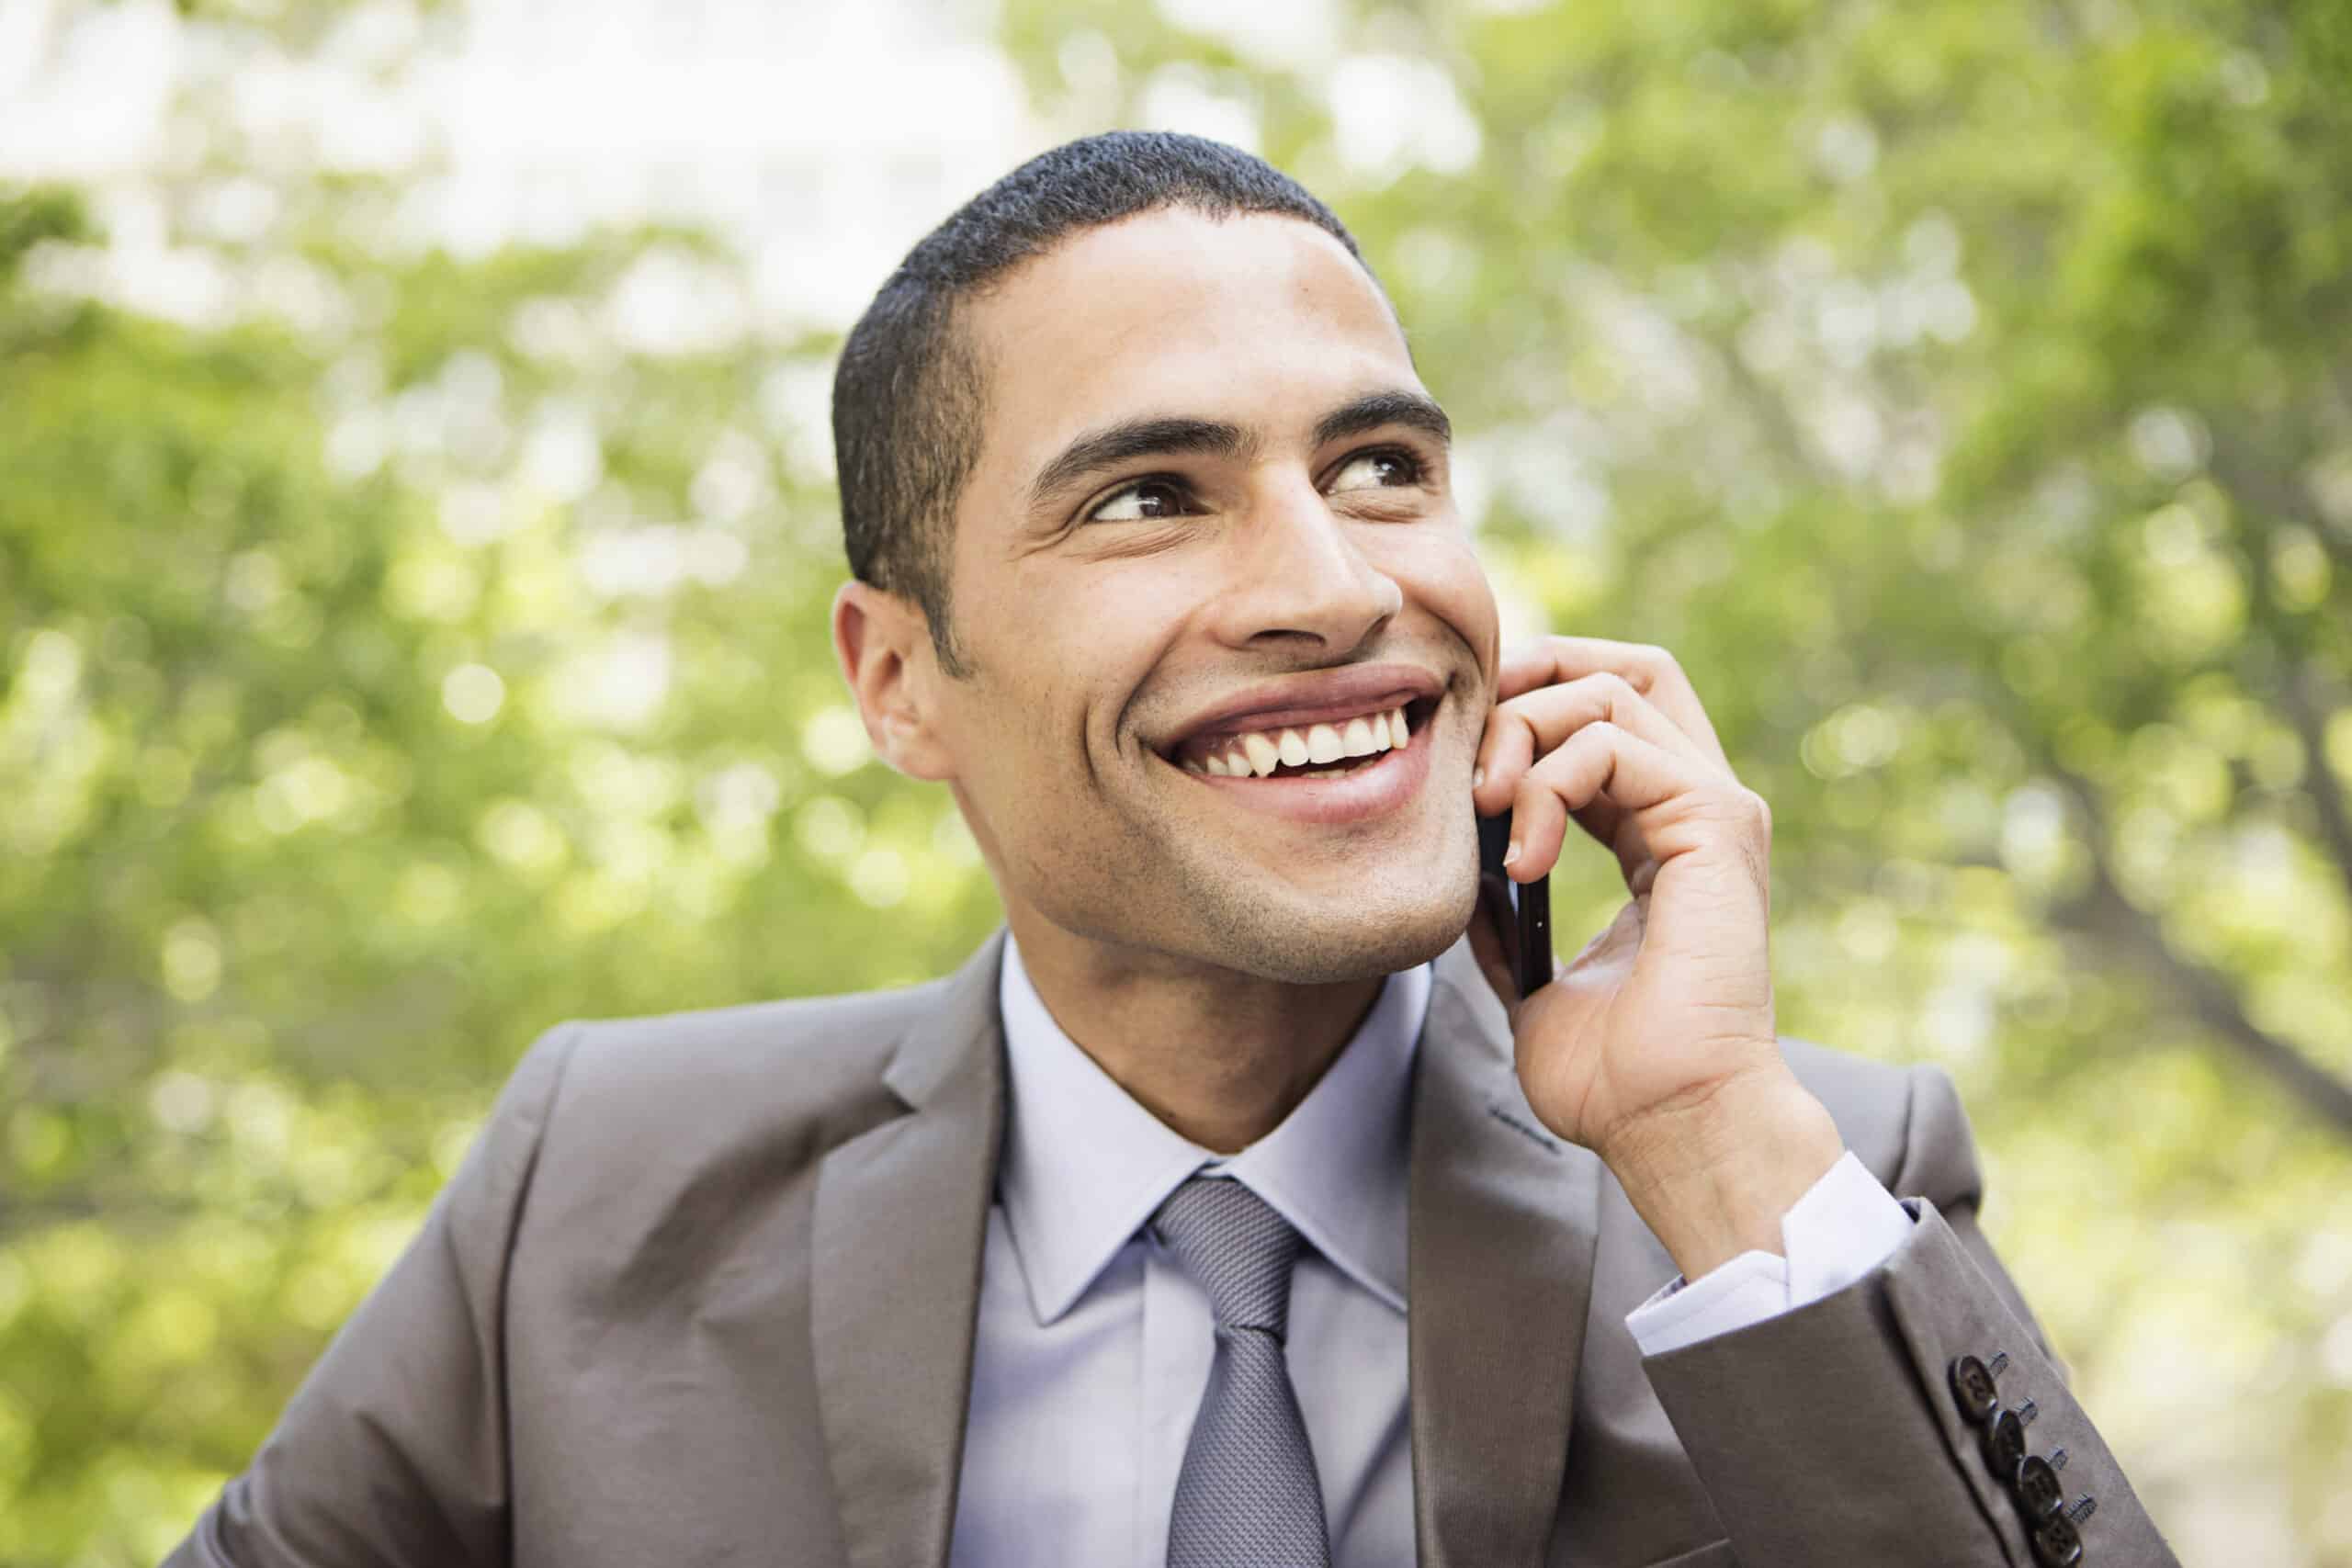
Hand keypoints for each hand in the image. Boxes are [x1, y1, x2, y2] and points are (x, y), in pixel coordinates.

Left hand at [1468, 636, 1839, 1277]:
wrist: (1669, 1122)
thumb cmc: (1614, 1077)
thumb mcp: (1528, 976)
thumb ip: (1501, 911)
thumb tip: (1455, 870)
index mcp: (1660, 836)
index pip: (1606, 709)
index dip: (1529, 700)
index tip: (1463, 752)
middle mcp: (1696, 808)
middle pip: (1622, 669)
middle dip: (1531, 682)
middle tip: (1471, 756)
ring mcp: (1715, 809)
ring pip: (1611, 690)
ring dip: (1524, 735)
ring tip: (1488, 811)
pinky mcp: (1718, 821)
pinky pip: (1616, 742)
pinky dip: (1550, 781)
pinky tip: (1526, 856)